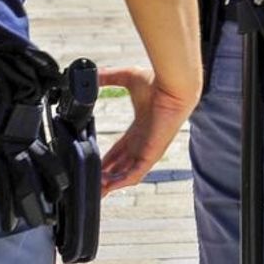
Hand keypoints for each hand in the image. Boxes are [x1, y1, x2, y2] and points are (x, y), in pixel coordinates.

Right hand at [97, 66, 195, 194]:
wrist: (173, 86)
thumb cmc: (157, 82)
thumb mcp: (127, 78)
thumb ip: (109, 77)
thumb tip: (93, 73)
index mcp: (139, 129)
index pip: (119, 150)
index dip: (106, 160)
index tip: (91, 165)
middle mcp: (143, 142)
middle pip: (121, 166)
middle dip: (106, 177)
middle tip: (90, 186)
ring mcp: (148, 150)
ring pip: (127, 174)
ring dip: (111, 183)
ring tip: (95, 190)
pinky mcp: (152, 154)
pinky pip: (135, 173)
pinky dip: (121, 181)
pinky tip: (108, 186)